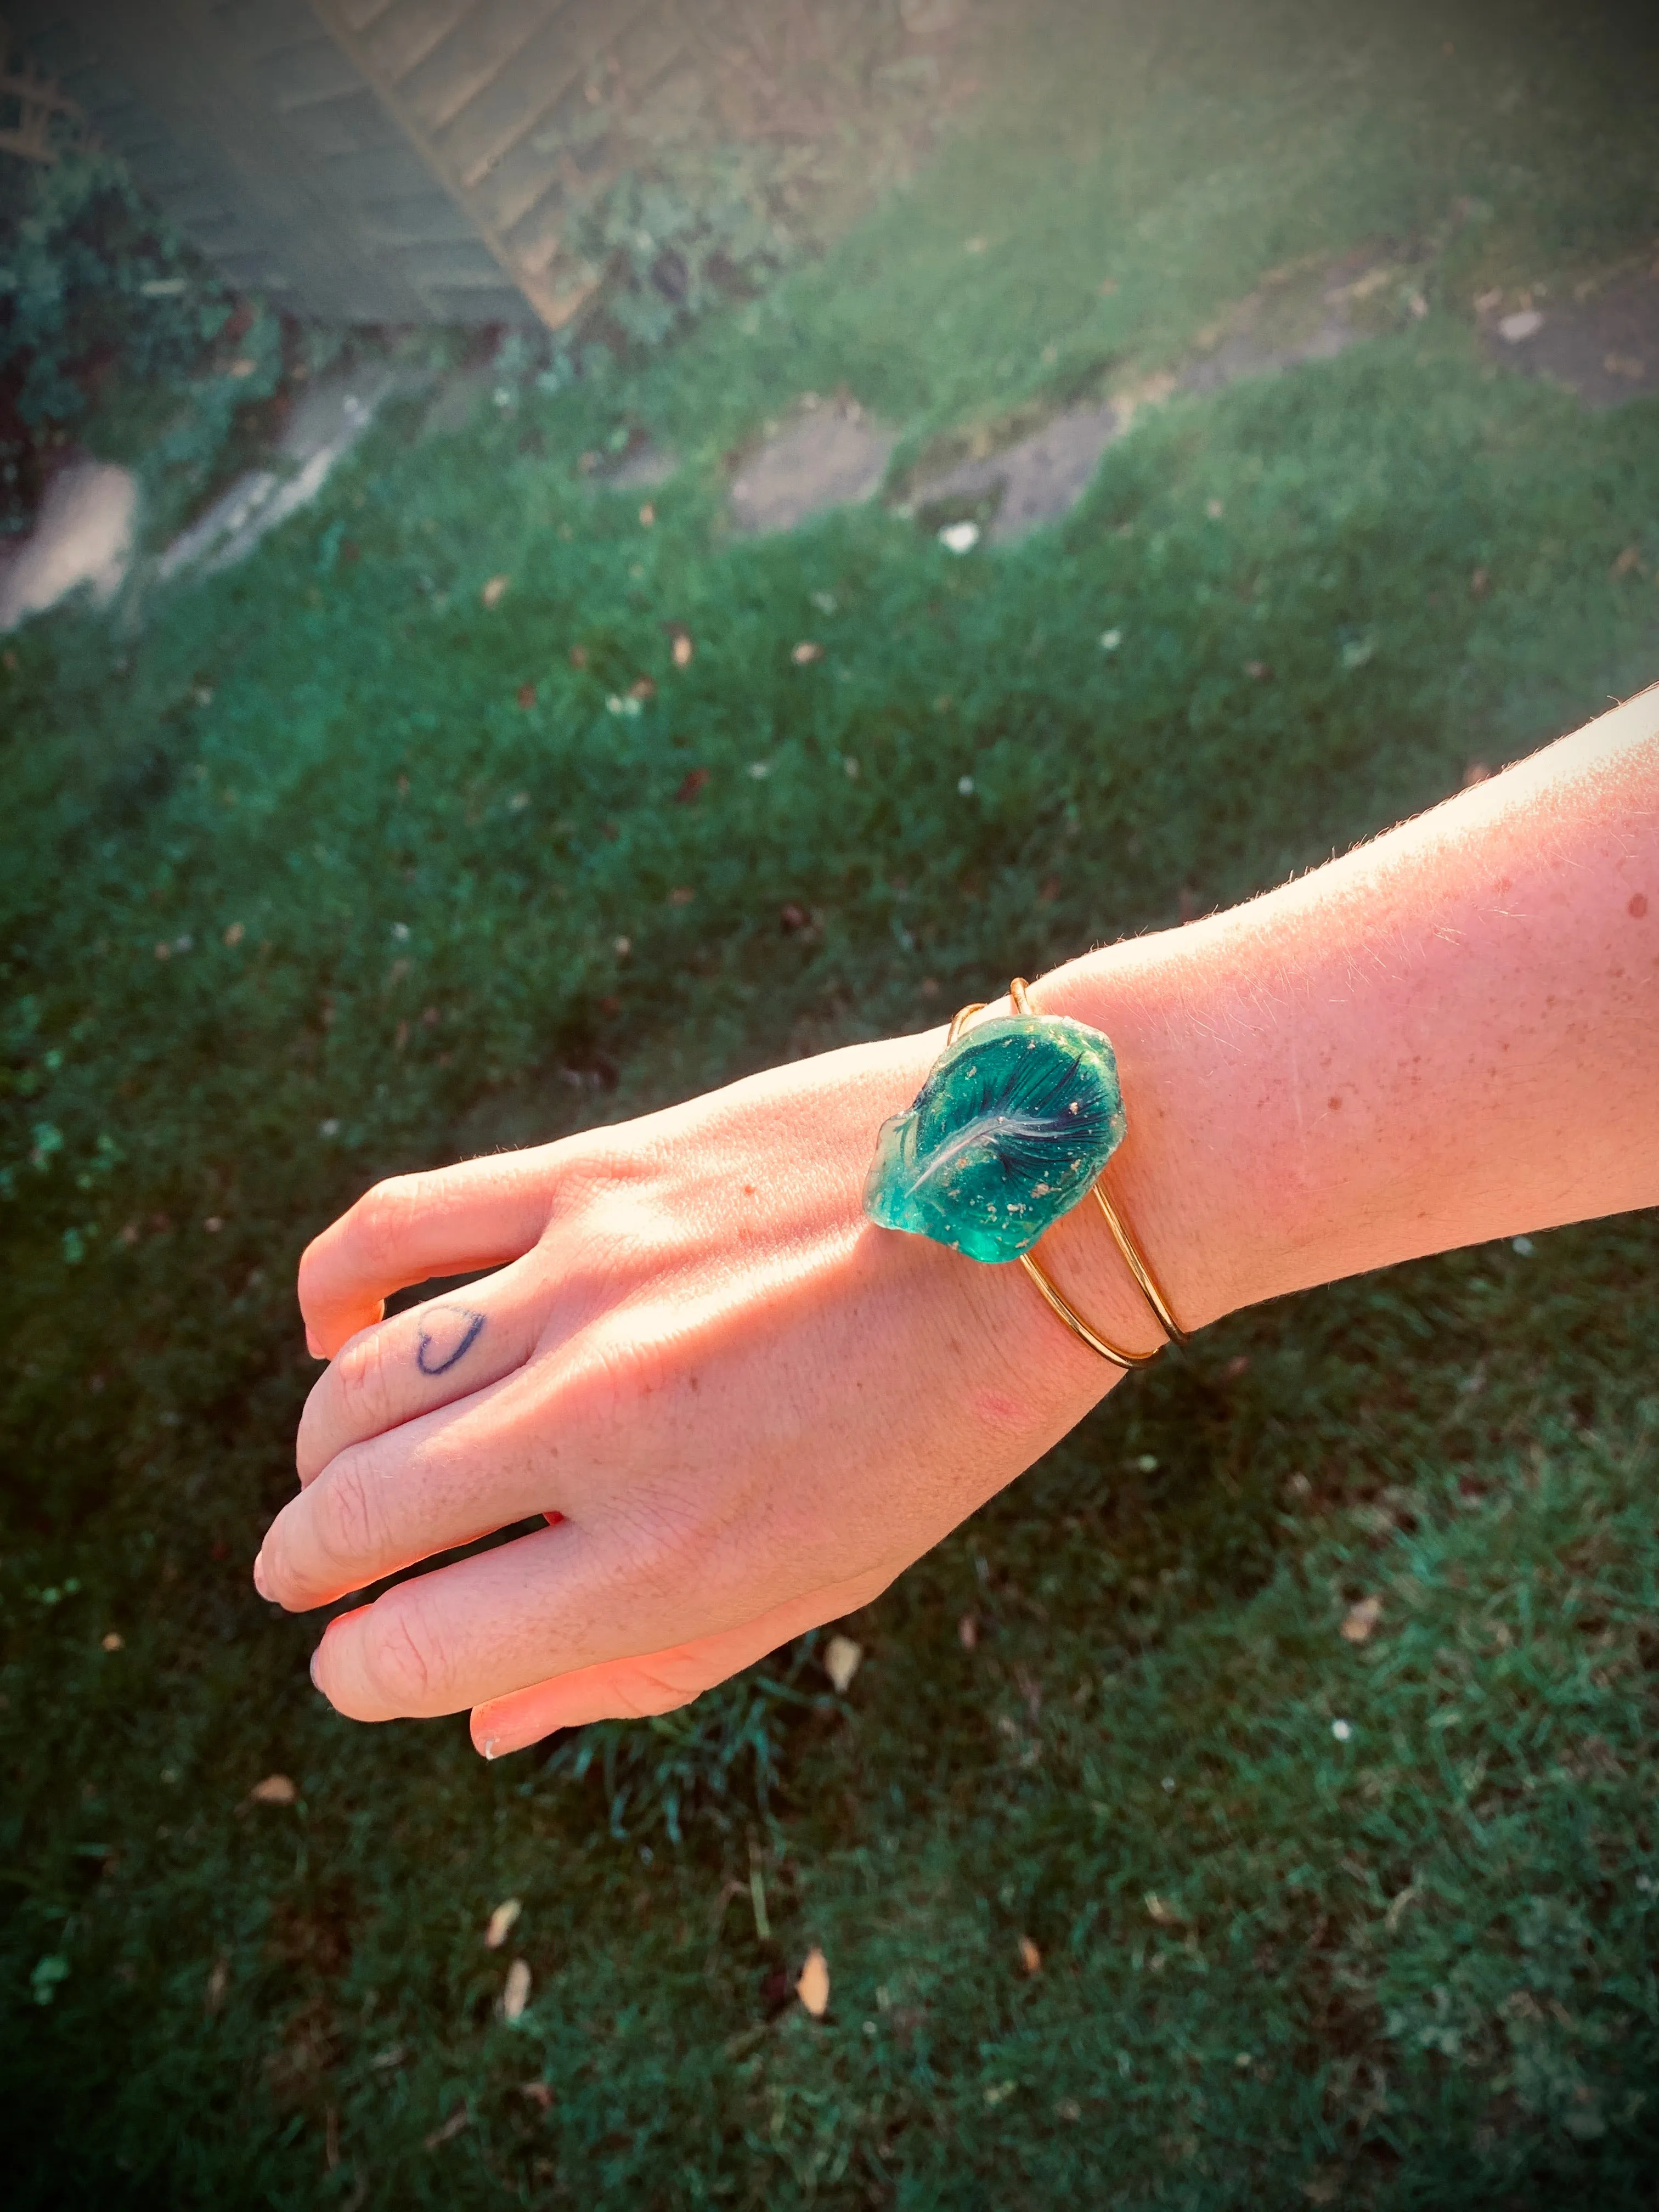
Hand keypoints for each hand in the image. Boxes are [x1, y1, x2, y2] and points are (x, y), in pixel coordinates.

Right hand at [255, 1029, 1128, 1755]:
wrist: (1041, 1197)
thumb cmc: (946, 1414)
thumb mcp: (827, 1577)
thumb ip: (648, 1665)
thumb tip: (484, 1729)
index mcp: (670, 1561)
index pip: (419, 1650)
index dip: (362, 1673)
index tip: (360, 1661)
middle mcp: (605, 1431)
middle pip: (356, 1516)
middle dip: (307, 1564)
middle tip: (310, 1570)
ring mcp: (584, 1288)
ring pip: (356, 1387)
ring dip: (320, 1451)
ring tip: (338, 1470)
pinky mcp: (589, 1175)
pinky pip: (393, 1229)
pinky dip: (333, 1292)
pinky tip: (339, 1331)